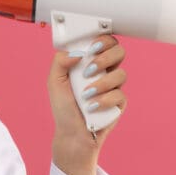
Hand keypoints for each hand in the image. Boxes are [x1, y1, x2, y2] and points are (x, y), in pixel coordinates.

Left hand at [48, 36, 126, 174]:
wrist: (71, 134)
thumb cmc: (63, 108)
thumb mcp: (54, 82)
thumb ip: (60, 62)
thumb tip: (77, 52)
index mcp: (91, 63)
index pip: (105, 43)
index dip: (103, 40)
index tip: (92, 47)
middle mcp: (105, 72)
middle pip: (119, 52)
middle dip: (106, 58)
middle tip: (89, 70)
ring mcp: (114, 87)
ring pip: (121, 74)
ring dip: (102, 83)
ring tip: (86, 95)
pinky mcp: (119, 103)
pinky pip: (120, 95)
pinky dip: (104, 100)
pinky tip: (92, 107)